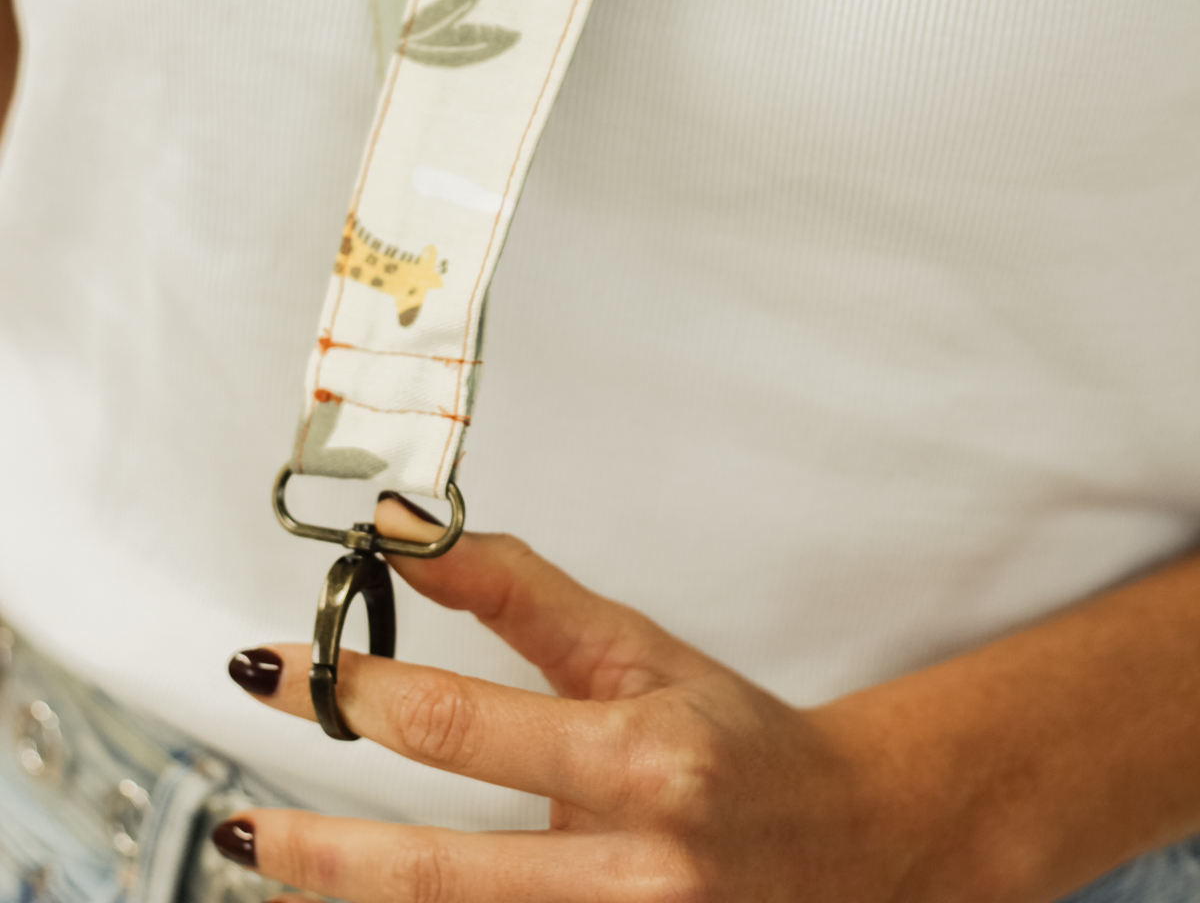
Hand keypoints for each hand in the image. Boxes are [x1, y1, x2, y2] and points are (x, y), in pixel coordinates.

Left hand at [217, 496, 932, 902]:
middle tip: (246, 817)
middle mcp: (637, 874)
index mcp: (641, 762)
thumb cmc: (730, 738)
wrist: (846, 842)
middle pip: (439, 878)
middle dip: (323, 851)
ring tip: (284, 856)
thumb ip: (519, 592)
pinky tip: (376, 899)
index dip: (351, 697)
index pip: (460, 727)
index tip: (273, 670)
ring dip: (357, 901)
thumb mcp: (633, 648)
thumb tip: (411, 529)